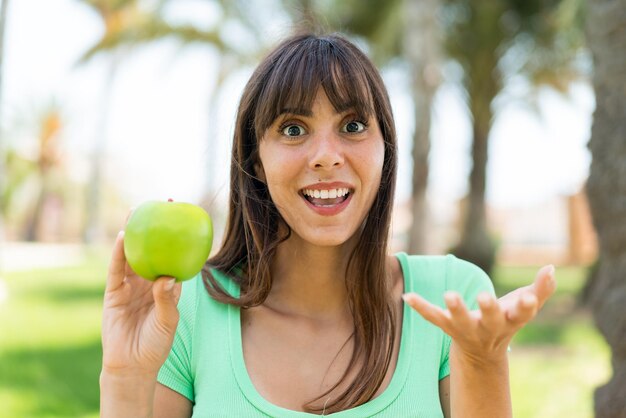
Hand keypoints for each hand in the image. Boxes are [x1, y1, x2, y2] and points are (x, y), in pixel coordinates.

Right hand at [101, 226, 181, 376]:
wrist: (131, 365)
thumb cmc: (156, 345)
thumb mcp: (167, 322)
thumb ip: (167, 300)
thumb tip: (168, 278)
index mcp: (168, 288)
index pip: (175, 258)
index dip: (179, 240)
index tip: (186, 219)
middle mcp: (149, 283)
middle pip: (153, 250)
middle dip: (156, 228)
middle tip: (162, 205)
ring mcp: (131, 287)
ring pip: (133, 255)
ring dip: (134, 234)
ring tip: (137, 212)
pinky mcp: (113, 293)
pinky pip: (116, 270)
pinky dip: (118, 254)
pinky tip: (121, 237)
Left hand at [402, 265, 555, 358]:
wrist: (483, 351)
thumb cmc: (507, 319)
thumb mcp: (525, 306)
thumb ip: (541, 289)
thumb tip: (552, 267)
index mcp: (511, 321)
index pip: (522, 315)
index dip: (526, 307)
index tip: (527, 298)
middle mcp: (489, 327)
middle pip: (491, 320)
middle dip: (489, 309)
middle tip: (484, 297)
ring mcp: (467, 329)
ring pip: (460, 321)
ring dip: (456, 309)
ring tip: (450, 294)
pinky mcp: (447, 326)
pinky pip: (433, 318)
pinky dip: (421, 307)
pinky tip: (407, 296)